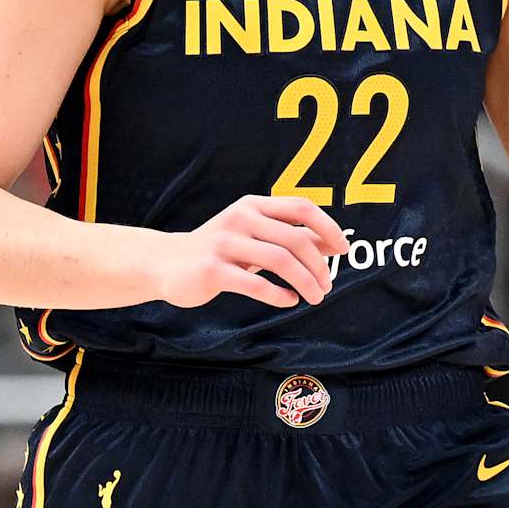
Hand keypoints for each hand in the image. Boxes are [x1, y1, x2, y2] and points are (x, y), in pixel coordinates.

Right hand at [152, 193, 348, 310]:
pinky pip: (255, 284)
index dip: (327, 227)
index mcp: (253, 206)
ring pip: (280, 261)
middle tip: (326, 287)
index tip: (342, 249)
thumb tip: (332, 245)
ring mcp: (225, 243)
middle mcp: (240, 219)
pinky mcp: (212, 270)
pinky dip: (279, 295)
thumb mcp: (254, 237)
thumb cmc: (219, 251)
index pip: (301, 207)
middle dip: (318, 266)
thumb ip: (289, 238)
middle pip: (295, 239)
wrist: (165, 262)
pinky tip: (288, 301)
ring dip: (305, 282)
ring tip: (315, 298)